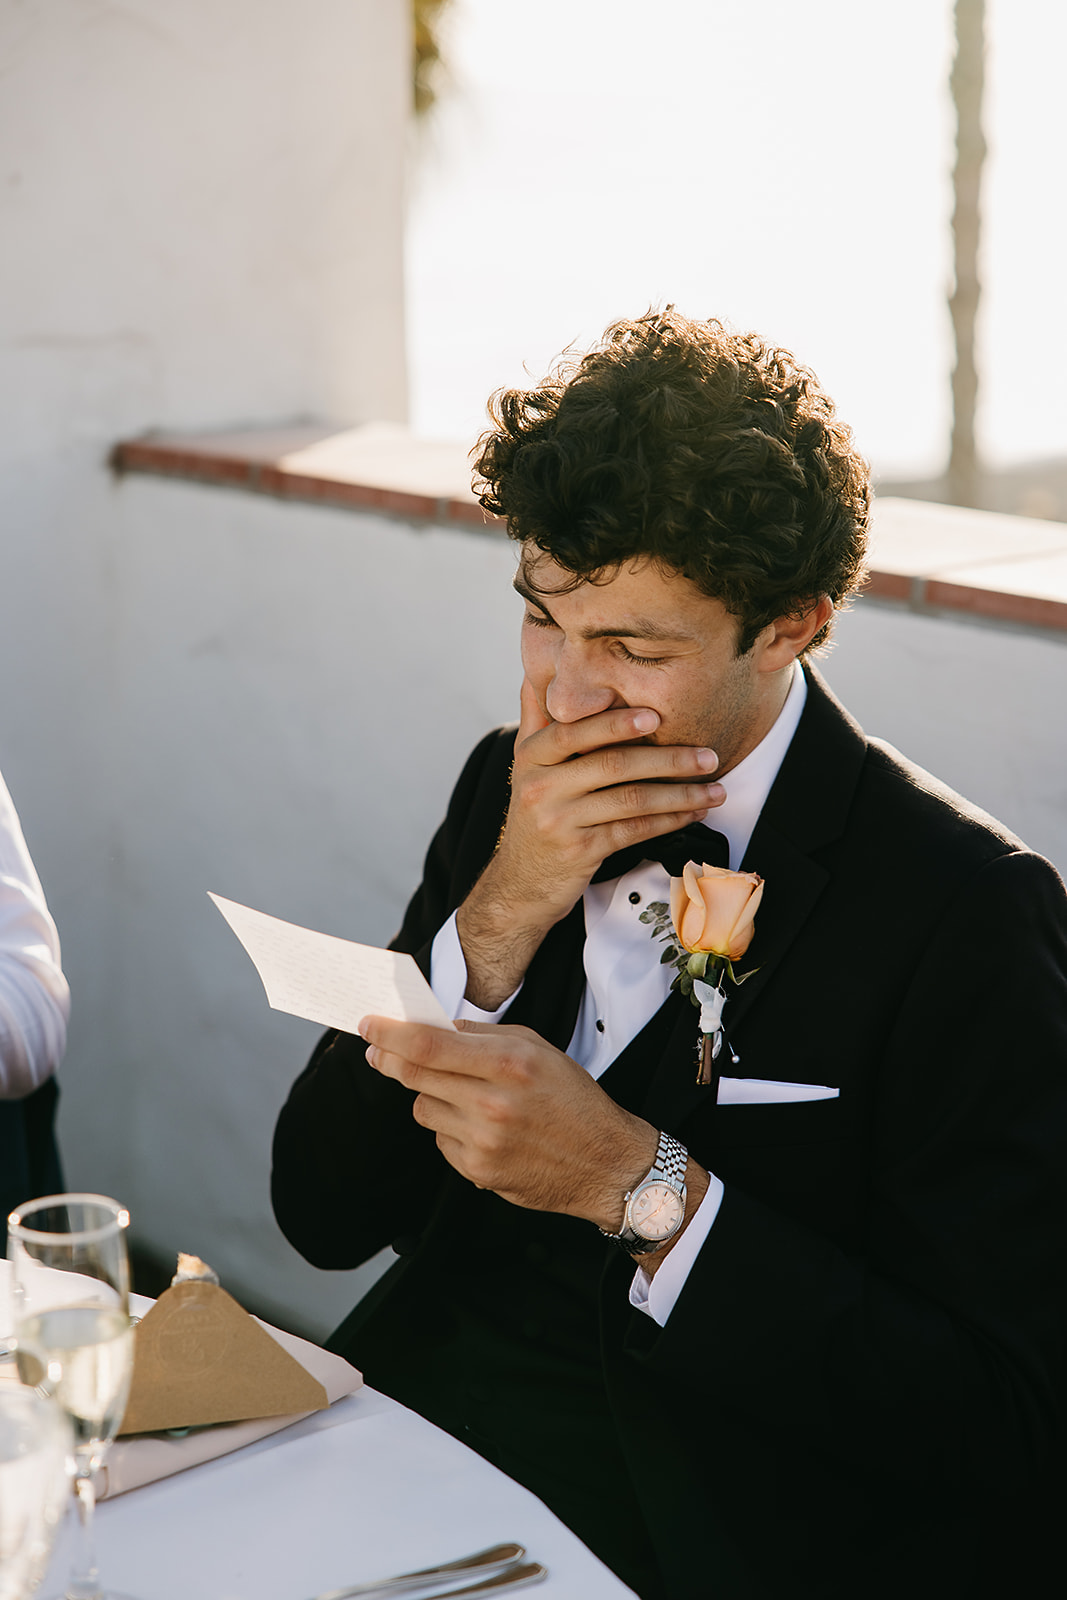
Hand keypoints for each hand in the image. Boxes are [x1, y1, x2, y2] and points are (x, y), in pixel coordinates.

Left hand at [360, 1014, 655, 1229]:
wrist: (605, 1163)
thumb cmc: (572, 1099)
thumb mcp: (537, 1049)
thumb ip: (483, 1036)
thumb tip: (433, 1028)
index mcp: (508, 1063)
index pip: (429, 1045)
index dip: (390, 1034)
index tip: (368, 1025)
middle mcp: (492, 1103)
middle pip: (414, 1077)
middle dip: (390, 1060)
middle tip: (377, 1051)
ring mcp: (483, 1141)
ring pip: (422, 1108)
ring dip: (430, 1096)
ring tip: (465, 1096)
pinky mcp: (478, 1171)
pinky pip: (440, 1140)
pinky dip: (450, 1129)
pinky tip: (481, 1128)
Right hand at [455, 681, 723, 1006]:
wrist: (519, 880)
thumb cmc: (535, 812)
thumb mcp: (526, 762)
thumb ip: (538, 714)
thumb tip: (540, 662)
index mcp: (531, 755)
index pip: (575, 732)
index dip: (615, 723)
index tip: (656, 716)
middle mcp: (541, 786)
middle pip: (612, 765)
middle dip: (667, 759)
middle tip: (709, 755)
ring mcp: (559, 821)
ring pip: (630, 800)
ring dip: (680, 794)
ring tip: (715, 789)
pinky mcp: (580, 851)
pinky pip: (633, 831)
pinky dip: (668, 821)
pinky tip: (693, 813)